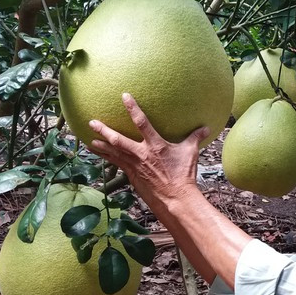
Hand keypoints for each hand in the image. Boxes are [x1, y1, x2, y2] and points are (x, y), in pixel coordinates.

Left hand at [88, 93, 209, 204]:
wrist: (176, 198)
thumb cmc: (184, 175)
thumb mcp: (191, 153)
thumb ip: (195, 137)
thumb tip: (206, 127)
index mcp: (156, 145)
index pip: (142, 122)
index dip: (133, 108)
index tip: (124, 96)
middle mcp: (142, 154)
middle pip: (118, 140)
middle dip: (104, 130)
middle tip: (92, 122)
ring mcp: (135, 165)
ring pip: (113, 152)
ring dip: (100, 145)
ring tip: (89, 138)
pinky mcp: (132, 175)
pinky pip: (116, 163)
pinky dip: (105, 156)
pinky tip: (96, 152)